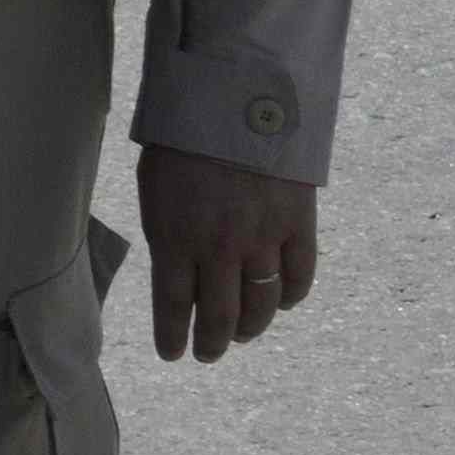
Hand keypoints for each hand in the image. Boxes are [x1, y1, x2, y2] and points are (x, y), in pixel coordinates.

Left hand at [139, 144, 319, 360]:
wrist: (236, 100)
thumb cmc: (182, 142)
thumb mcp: (155, 189)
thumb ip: (168, 233)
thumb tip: (178, 272)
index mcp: (174, 237)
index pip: (173, 306)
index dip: (172, 336)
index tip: (173, 353)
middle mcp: (219, 247)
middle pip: (219, 316)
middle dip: (211, 343)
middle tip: (208, 353)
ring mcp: (263, 238)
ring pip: (261, 305)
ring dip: (251, 327)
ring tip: (241, 334)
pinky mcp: (299, 225)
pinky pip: (300, 276)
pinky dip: (291, 296)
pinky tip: (283, 302)